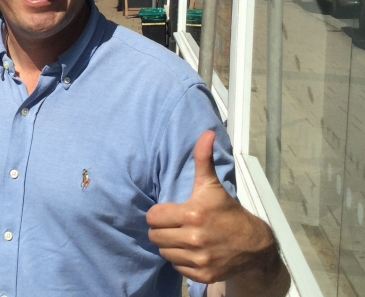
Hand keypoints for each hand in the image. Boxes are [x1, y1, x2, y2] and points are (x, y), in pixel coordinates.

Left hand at [146, 131, 274, 283]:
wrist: (254, 244)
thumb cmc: (227, 211)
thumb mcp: (211, 184)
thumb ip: (202, 158)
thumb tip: (206, 132)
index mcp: (192, 214)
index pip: (153, 217)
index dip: (159, 214)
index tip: (171, 212)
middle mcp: (194, 238)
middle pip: (155, 236)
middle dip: (163, 229)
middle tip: (176, 225)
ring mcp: (199, 259)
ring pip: (164, 252)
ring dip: (170, 245)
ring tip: (184, 237)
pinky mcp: (203, 274)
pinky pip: (176, 267)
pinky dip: (181, 260)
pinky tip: (192, 251)